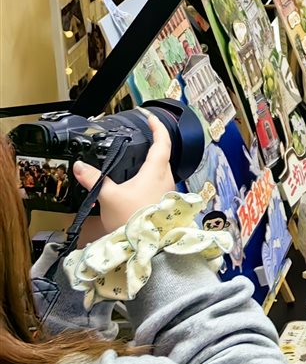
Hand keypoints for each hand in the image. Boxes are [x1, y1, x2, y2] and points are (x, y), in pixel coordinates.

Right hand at [72, 111, 174, 232]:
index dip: (157, 126)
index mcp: (157, 170)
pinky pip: (157, 183)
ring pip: (160, 170)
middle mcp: (167, 177)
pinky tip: (136, 184)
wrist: (147, 246)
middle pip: (163, 155)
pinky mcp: (164, 202)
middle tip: (142, 136)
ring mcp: (167, 190)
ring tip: (135, 160)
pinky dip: (148, 177)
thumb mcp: (108, 197)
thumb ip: (94, 179)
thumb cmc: (132, 219)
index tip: (150, 117)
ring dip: (150, 163)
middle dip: (153, 144)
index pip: (162, 141)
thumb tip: (80, 166)